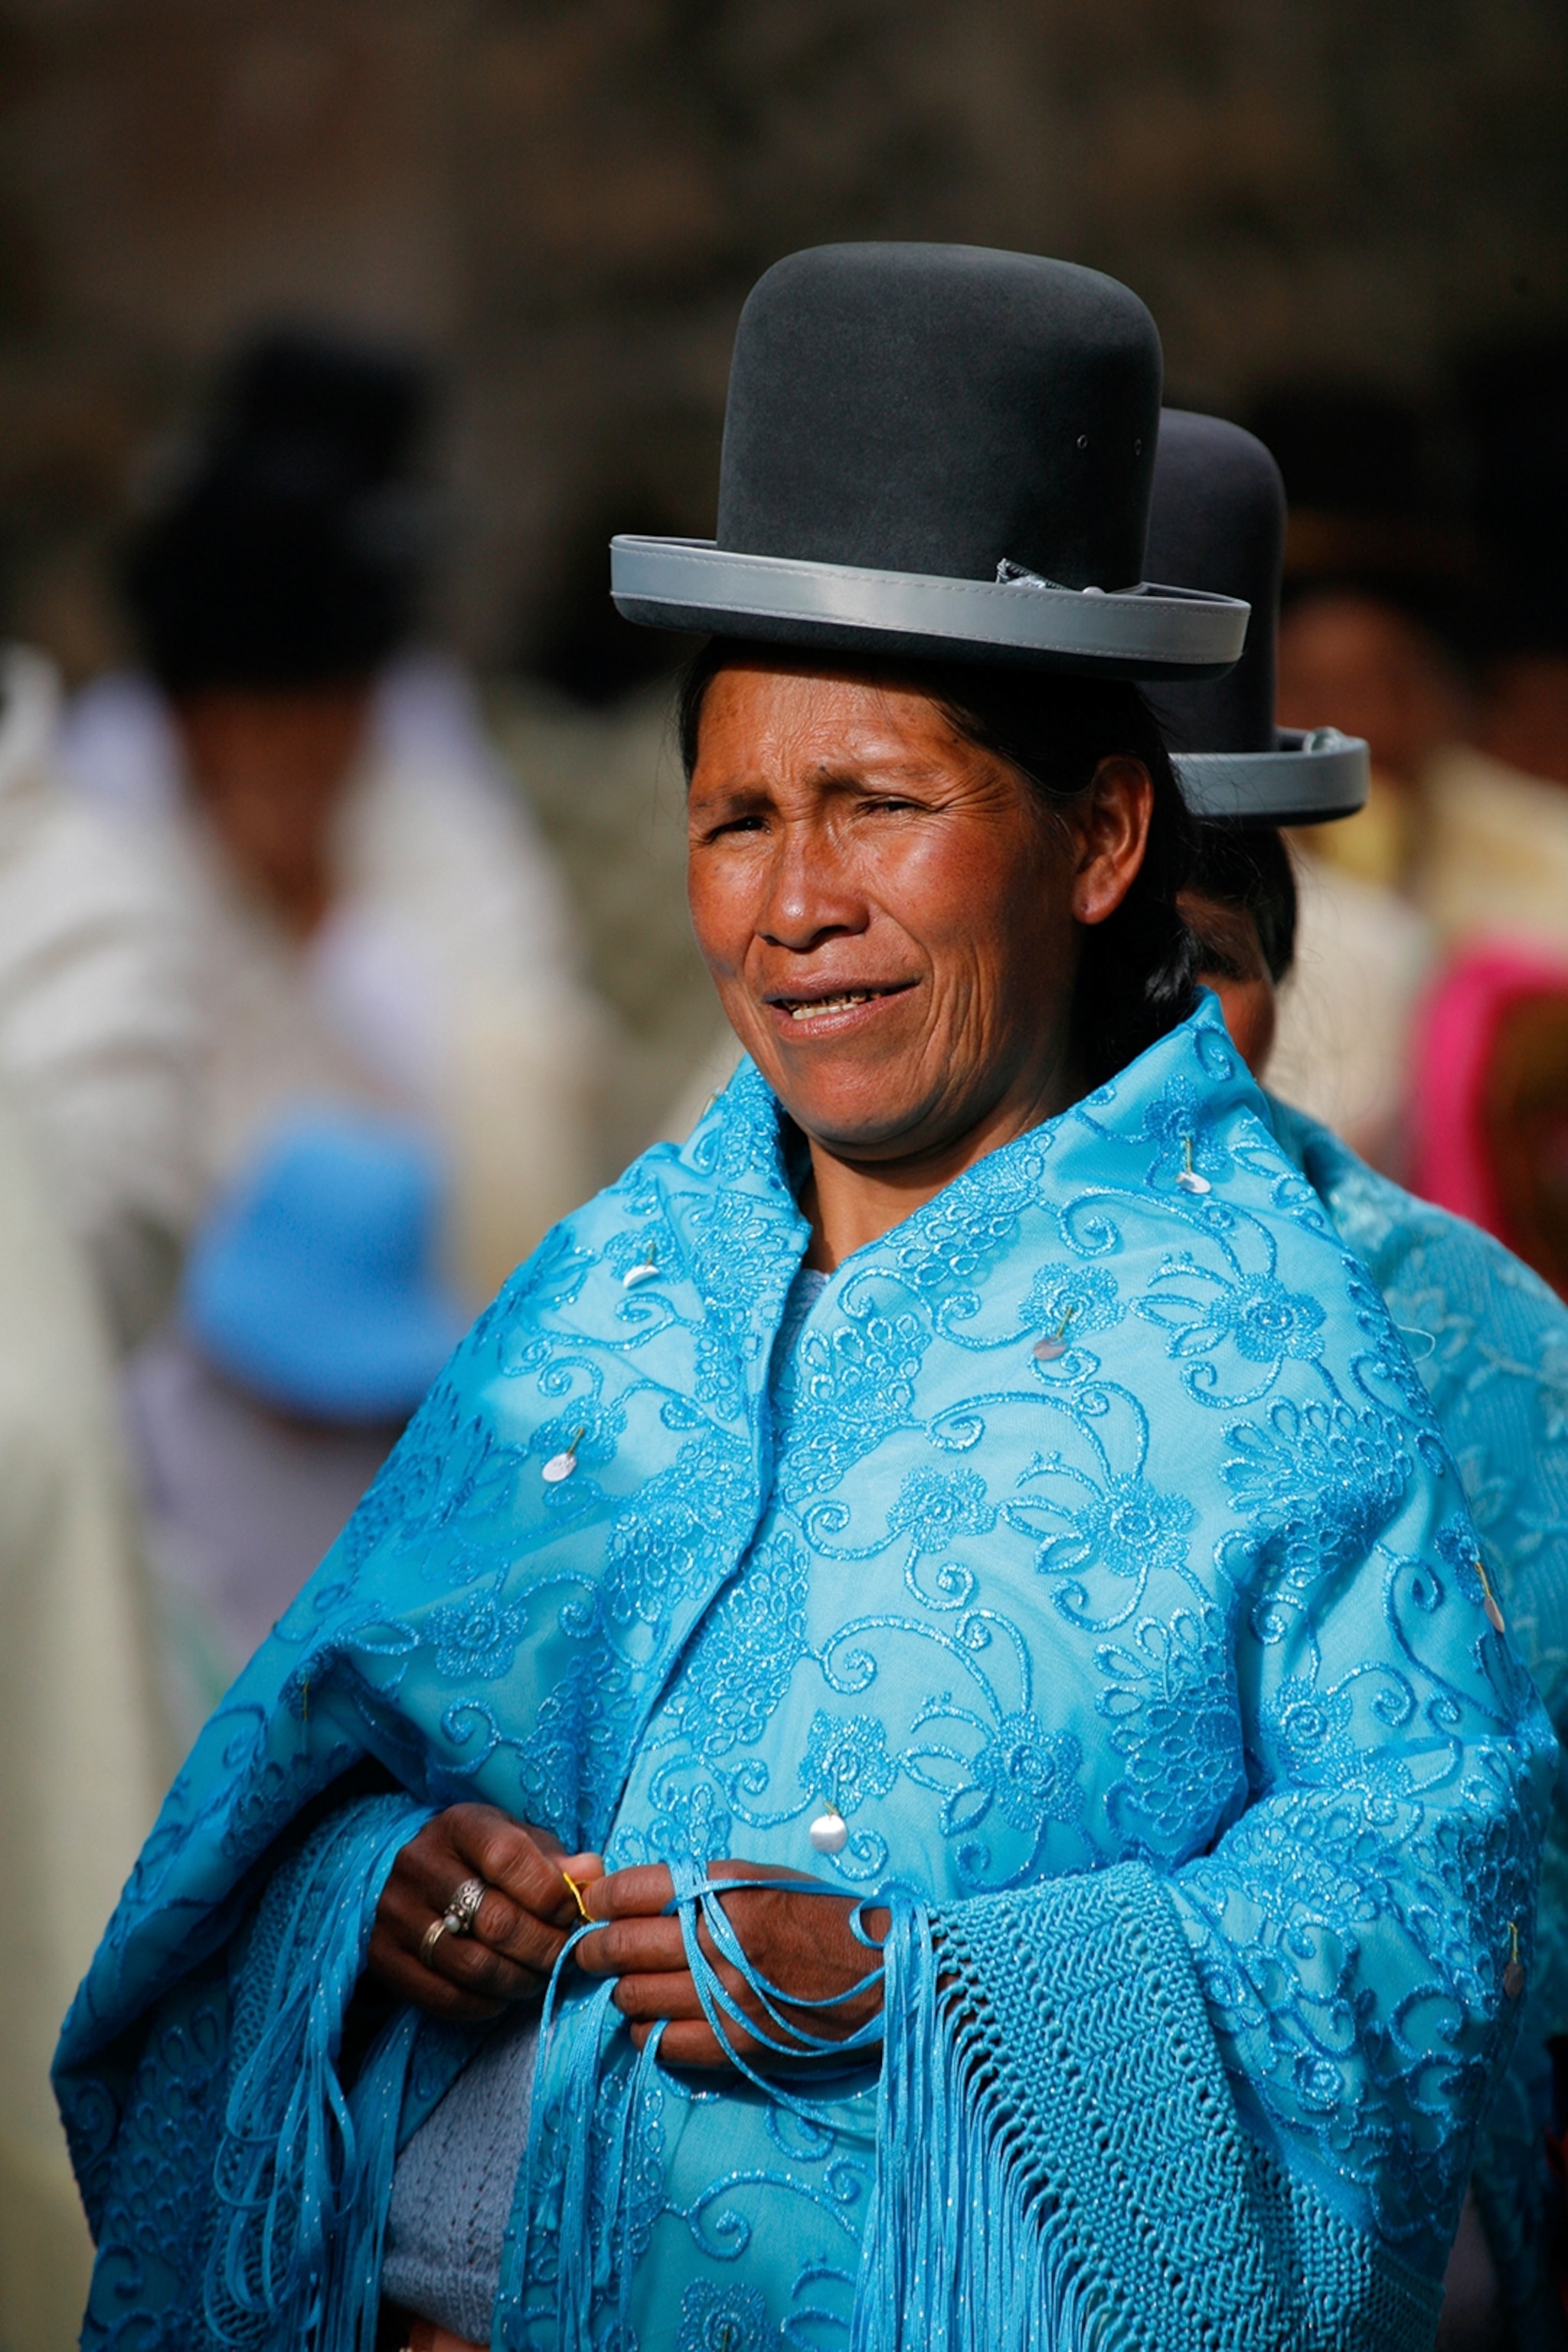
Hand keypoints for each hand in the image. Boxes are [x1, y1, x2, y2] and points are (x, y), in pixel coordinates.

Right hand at [367, 1803, 602, 2020]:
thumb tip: (591, 1874)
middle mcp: (418, 1862)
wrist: (418, 1880)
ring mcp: (394, 1910)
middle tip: (565, 1957)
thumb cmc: (487, 1862)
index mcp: (458, 1824)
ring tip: (538, 1977)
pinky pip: (443, 1996)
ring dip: (518, 1980)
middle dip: (543, 1947)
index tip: (574, 1914)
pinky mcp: (382, 1955)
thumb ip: (558, 1862)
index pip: (507, 1857)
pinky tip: (503, 1994)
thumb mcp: (523, 1845)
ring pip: (471, 1964)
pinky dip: (484, 2004)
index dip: (550, 1893)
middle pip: (494, 1919)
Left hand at [575, 1859, 886, 2068]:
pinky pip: (661, 2043)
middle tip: (585, 1952)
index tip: (591, 1907)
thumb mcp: (760, 1879)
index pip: (632, 1890)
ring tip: (630, 1987)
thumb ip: (699, 1889)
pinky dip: (647, 2032)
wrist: (884, 1972)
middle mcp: (719, 1940)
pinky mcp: (736, 2044)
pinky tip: (656, 2021)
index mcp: (725, 1889)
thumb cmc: (820, 1916)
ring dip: (622, 1992)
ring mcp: (725, 1997)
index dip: (599, 1900)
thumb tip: (634, 1900)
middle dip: (591, 1949)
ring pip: (633, 1998)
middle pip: (621, 1948)